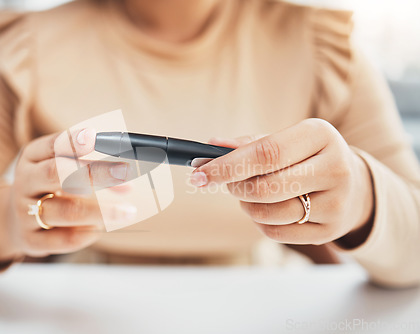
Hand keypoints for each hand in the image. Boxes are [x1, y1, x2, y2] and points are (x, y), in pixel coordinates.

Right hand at [0, 128, 134, 266]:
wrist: (18, 221)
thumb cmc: (51, 187)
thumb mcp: (60, 166)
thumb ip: (86, 161)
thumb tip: (124, 164)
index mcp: (33, 156)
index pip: (53, 144)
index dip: (74, 141)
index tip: (95, 137)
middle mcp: (26, 181)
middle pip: (56, 173)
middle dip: (93, 172)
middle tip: (124, 173)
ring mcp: (24, 211)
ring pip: (66, 210)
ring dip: (102, 211)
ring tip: (128, 211)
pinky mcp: (31, 239)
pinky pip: (65, 239)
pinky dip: (89, 233)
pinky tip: (102, 228)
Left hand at [190, 118, 374, 245]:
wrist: (353, 184)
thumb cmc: (307, 157)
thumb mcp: (286, 140)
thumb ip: (248, 144)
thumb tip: (211, 146)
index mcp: (320, 135)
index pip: (266, 153)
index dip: (227, 166)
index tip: (198, 174)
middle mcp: (335, 168)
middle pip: (265, 186)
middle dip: (234, 187)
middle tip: (225, 183)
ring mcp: (336, 203)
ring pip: (268, 213)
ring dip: (246, 205)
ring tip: (250, 194)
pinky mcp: (330, 231)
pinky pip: (276, 233)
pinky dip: (260, 222)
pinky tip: (266, 209)